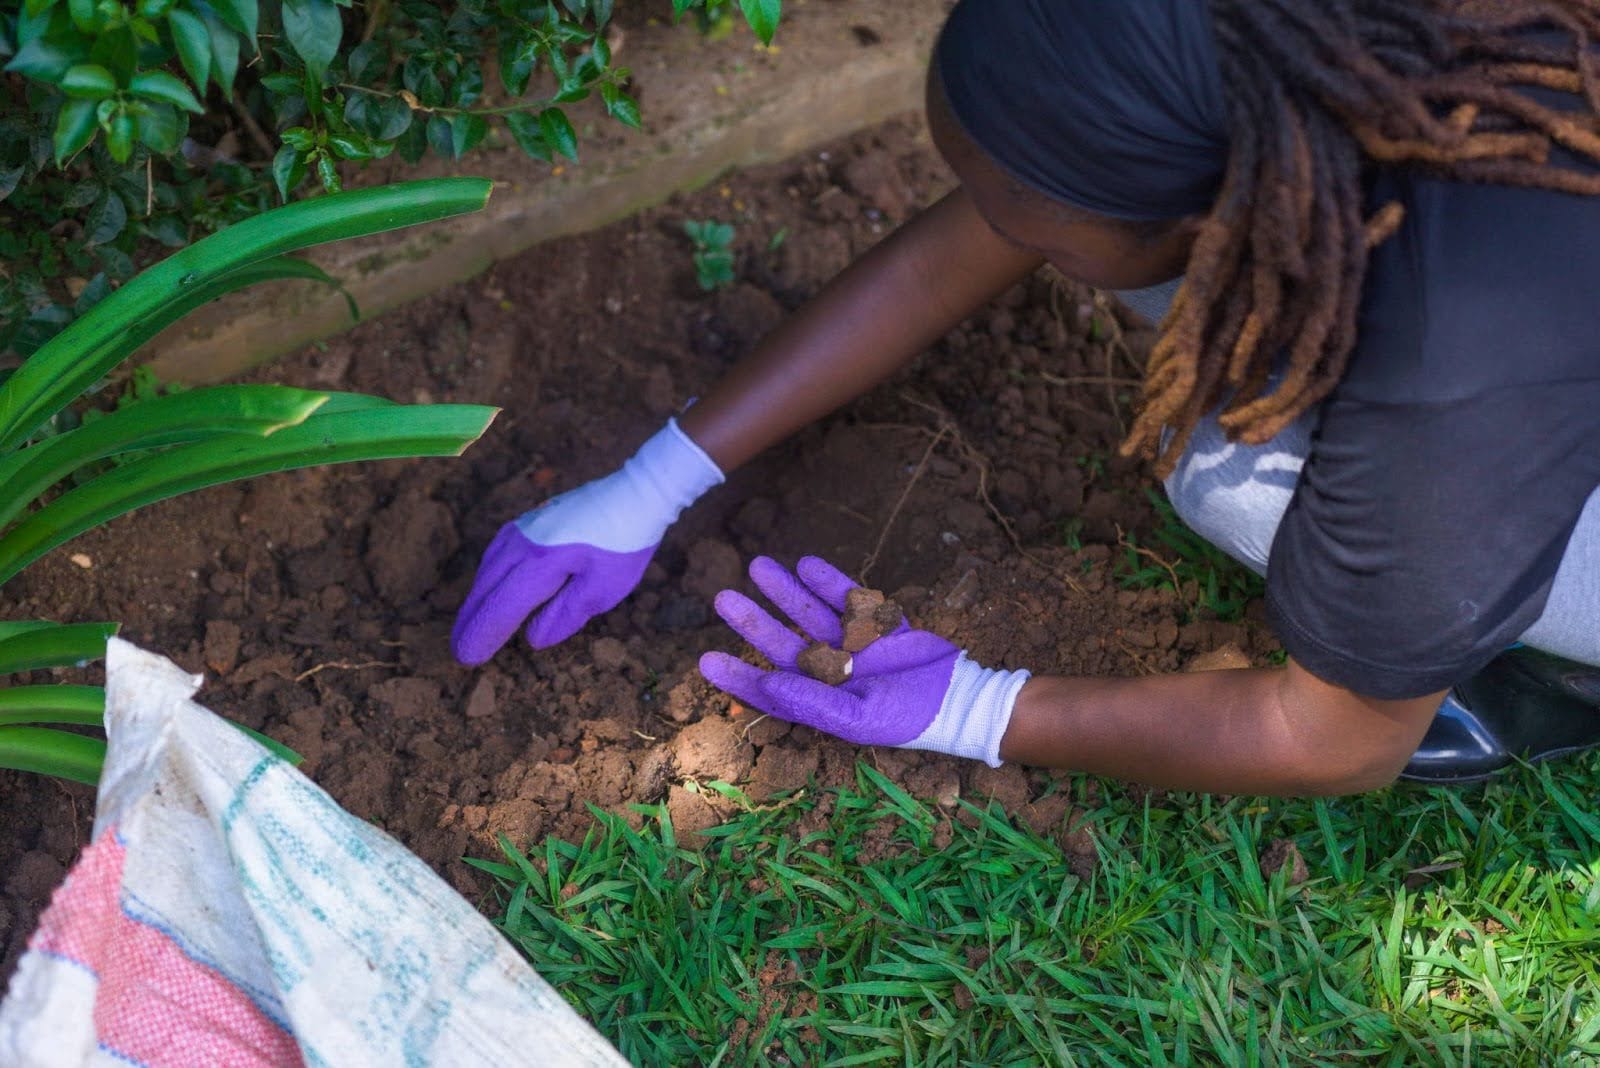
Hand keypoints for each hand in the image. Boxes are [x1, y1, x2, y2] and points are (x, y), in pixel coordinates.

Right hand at [452, 419, 721, 663]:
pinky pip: (496, 553)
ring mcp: (523, 528)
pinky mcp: (529, 521)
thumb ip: (565, 615)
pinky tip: (489, 586)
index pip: (502, 608)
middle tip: (458, 651)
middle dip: (470, 621)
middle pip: (486, 588)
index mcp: (541, 564)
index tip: (467, 658)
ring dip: (476, 599)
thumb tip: (533, 638)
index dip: (483, 634)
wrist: (634, 493)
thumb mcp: (604, 589)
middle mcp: (523, 545)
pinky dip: (487, 575)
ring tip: (470, 624)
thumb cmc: (624, 543)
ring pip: (487, 569)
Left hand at [698, 556, 1030, 764]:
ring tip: (758, 566)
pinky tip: (807, 564)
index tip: (706, 660)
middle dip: (754, 621)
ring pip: (811, 615)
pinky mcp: (880, 627)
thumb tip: (764, 681)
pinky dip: (830, 582)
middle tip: (722, 597)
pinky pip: (849, 600)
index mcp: (820, 701)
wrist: (962, 700)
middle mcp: (832, 673)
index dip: (737, 675)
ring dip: (786, 592)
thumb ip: (811, 699)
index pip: (770, 686)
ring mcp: (855, 648)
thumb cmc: (907, 719)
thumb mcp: (856, 718)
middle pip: (783, 642)